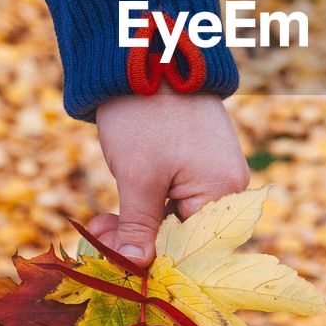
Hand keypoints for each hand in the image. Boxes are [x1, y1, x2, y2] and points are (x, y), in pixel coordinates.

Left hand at [89, 87, 249, 267]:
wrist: (147, 56)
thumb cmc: (145, 115)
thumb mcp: (137, 177)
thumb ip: (139, 227)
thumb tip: (136, 268)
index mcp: (223, 191)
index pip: (195, 250)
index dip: (155, 264)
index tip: (117, 269)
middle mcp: (227, 187)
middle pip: (185, 237)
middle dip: (139, 244)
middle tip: (98, 242)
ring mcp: (213, 173)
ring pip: (174, 220)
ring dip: (136, 226)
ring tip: (99, 226)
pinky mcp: (197, 163)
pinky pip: (174, 200)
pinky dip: (144, 207)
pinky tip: (113, 213)